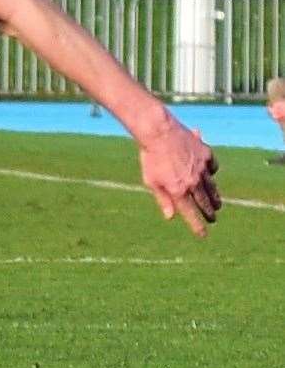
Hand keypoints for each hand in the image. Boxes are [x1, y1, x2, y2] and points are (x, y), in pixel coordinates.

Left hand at [139, 117, 220, 236]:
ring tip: (217, 204)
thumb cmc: (150, 158)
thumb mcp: (151, 181)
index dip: (197, 226)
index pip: (191, 214)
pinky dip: (211, 173)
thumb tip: (170, 217)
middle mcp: (193, 182)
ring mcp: (202, 168)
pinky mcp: (207, 155)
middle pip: (205, 202)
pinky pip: (212, 168)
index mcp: (178, 191)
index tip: (203, 234)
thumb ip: (162, 199)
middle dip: (210, 213)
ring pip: (212, 187)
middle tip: (213, 219)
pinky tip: (210, 175)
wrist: (159, 132)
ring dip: (215, 197)